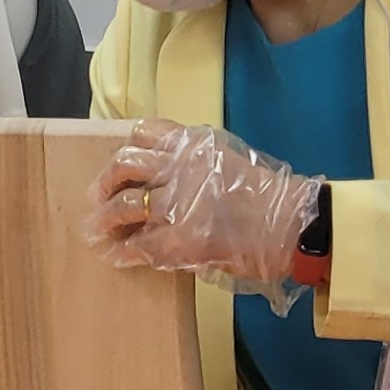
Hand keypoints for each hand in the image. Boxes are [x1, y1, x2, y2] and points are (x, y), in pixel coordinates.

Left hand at [93, 120, 320, 307]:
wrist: (292, 224)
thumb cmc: (268, 196)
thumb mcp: (228, 160)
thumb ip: (196, 163)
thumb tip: (165, 178)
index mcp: (193, 144)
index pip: (144, 133)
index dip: (126, 149)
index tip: (120, 164)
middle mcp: (179, 166)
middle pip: (125, 164)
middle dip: (106, 182)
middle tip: (97, 197)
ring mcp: (176, 202)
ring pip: (125, 203)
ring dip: (106, 218)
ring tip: (97, 230)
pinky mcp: (177, 238)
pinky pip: (138, 244)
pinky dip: (123, 251)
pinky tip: (117, 257)